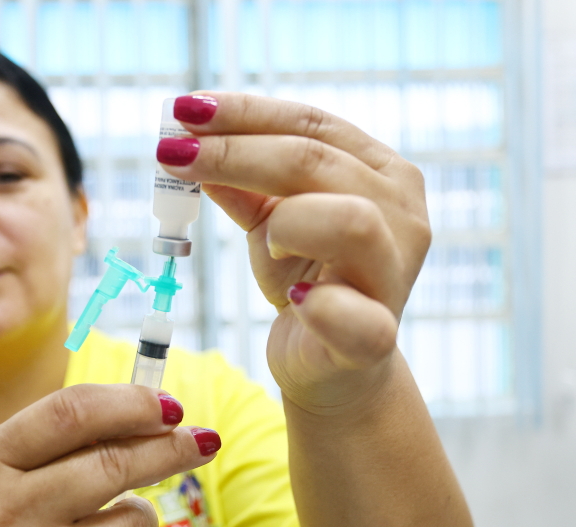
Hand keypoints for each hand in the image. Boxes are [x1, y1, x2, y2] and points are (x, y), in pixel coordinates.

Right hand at [0, 385, 217, 526]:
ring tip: (111, 517)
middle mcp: (4, 519)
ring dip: (140, 514)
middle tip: (201, 439)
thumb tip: (145, 416)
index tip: (167, 403)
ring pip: (134, 526)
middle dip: (171, 446)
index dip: (131, 401)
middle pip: (115, 464)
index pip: (72, 413)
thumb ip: (47, 441)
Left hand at [159, 92, 430, 413]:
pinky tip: (294, 300)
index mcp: (382, 175)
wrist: (331, 367)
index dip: (245, 113)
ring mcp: (395, 275)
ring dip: (288, 221)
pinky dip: (319, 306)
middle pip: (317, 161)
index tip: (184, 110)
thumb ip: (242, 184)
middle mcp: (402, 214)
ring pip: (351, 220)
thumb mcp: (270, 224)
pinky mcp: (377, 337)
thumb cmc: (306, 283)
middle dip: (236, 152)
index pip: (313, 124)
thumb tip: (187, 139)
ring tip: (264, 239)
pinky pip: (355, 318)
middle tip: (173, 155)